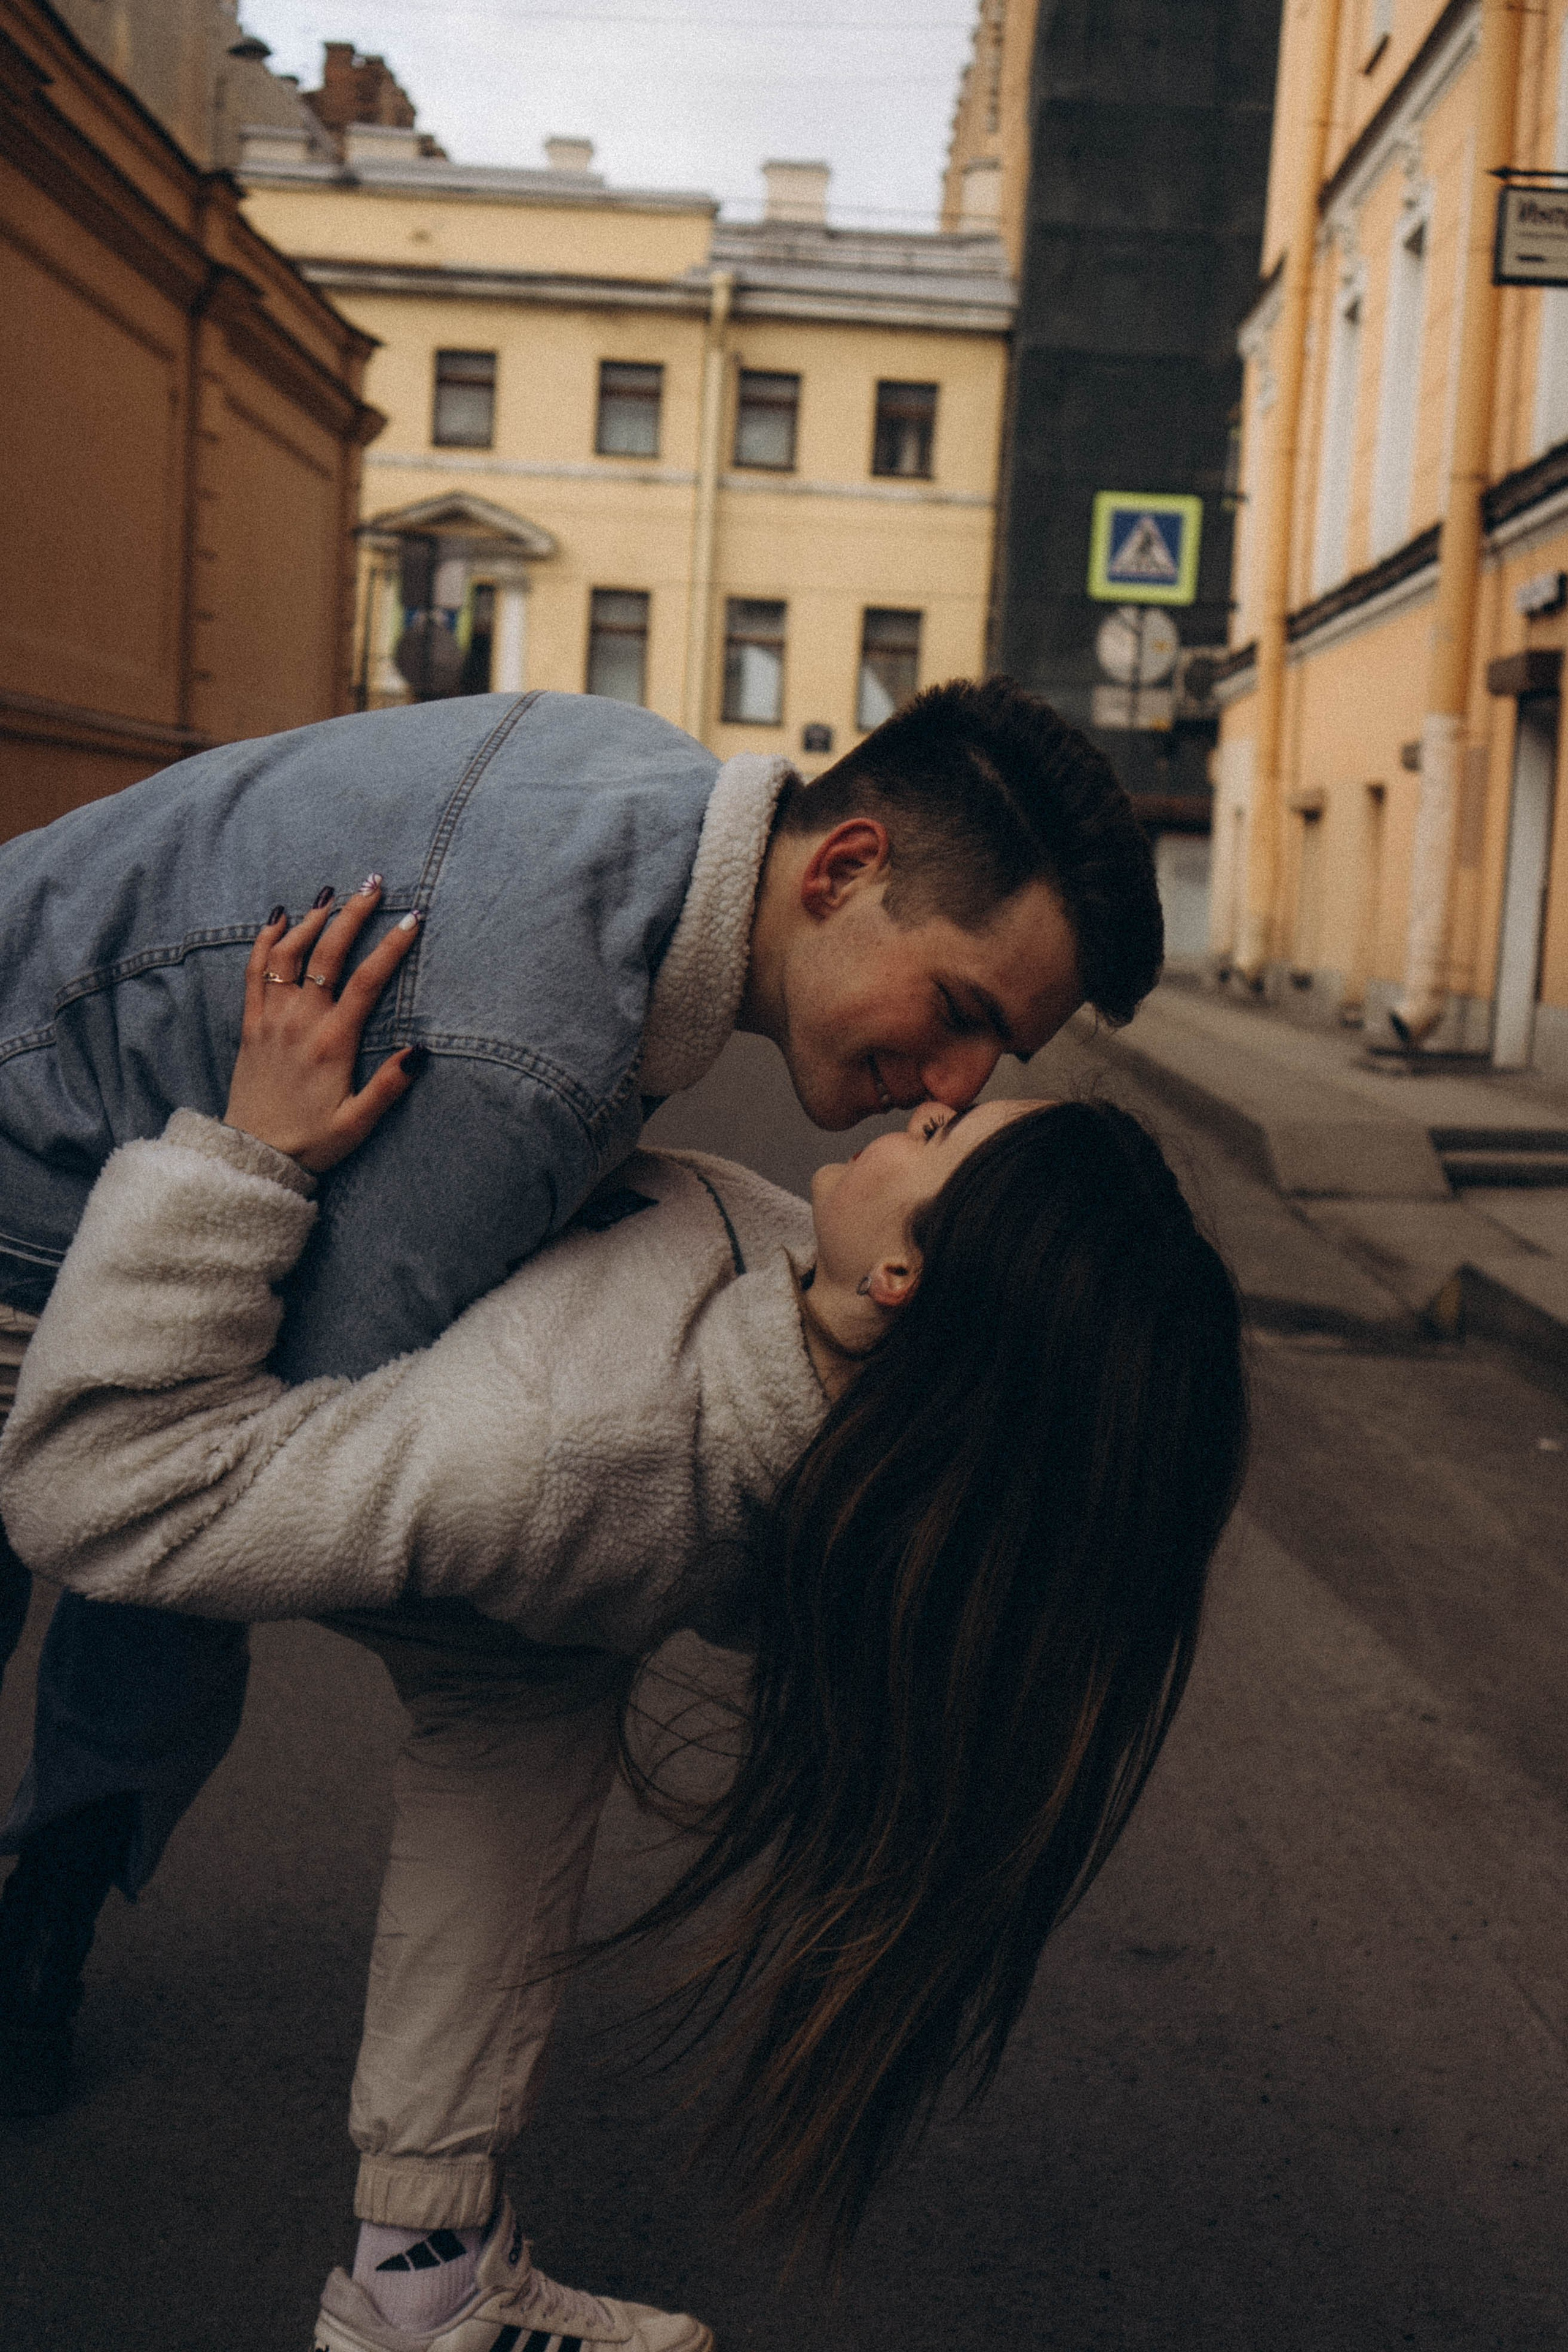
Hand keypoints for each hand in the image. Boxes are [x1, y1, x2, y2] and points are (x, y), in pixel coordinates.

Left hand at [225, 881, 424, 1172]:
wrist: (253, 1155)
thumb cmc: (312, 1142)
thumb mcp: (359, 1123)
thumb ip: (389, 1086)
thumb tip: (420, 1051)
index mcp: (332, 1043)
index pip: (368, 981)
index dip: (392, 946)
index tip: (413, 918)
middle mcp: (300, 1022)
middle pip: (327, 954)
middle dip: (352, 915)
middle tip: (374, 886)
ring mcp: (271, 1019)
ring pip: (288, 954)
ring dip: (310, 919)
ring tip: (331, 893)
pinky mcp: (250, 1025)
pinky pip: (255, 972)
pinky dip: (266, 941)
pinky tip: (278, 918)